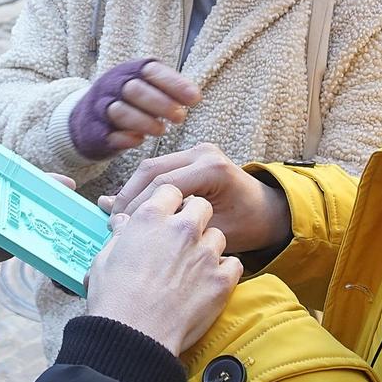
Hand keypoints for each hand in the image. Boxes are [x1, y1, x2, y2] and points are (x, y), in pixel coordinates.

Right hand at [71, 59, 203, 158]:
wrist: (87, 120)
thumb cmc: (129, 103)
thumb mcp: (146, 88)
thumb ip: (168, 90)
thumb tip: (194, 97)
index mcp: (129, 71)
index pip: (152, 70)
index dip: (174, 84)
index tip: (195, 99)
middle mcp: (111, 85)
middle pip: (135, 89)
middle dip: (161, 104)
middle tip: (180, 117)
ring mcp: (99, 108)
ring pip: (119, 111)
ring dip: (144, 122)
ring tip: (161, 130)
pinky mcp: (93, 132)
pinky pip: (108, 134)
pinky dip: (125, 138)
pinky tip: (139, 141)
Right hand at [86, 184, 242, 354]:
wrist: (134, 337)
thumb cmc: (114, 299)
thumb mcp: (105, 260)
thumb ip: (120, 235)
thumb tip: (122, 223)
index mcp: (151, 218)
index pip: (169, 189)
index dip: (167, 201)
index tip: (165, 215)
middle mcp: (182, 229)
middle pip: (200, 207)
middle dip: (194, 217)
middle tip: (182, 237)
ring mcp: (205, 254)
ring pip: (217, 235)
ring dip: (208, 246)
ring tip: (193, 265)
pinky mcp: (222, 280)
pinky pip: (233, 264)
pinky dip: (224, 271)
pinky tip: (209, 281)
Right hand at [105, 143, 291, 256]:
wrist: (269, 212)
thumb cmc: (246, 226)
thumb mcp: (209, 230)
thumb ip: (168, 223)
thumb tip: (125, 218)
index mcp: (212, 168)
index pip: (162, 185)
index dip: (136, 208)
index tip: (119, 229)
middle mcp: (204, 152)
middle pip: (152, 170)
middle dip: (129, 197)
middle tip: (113, 222)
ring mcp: (198, 150)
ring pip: (151, 167)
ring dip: (133, 192)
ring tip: (120, 217)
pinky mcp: (193, 155)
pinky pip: (161, 169)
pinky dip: (145, 189)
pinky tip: (134, 209)